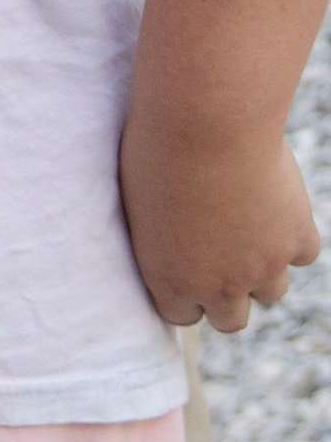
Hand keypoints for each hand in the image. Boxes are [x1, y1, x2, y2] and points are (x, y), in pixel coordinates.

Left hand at [119, 105, 321, 330]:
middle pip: (230, 320)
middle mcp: (219, 286)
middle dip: (225, 294)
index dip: (185, 292)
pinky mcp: (297, 238)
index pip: (181, 315)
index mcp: (169, 279)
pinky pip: (303, 253)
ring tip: (246, 225)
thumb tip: (169, 238)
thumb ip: (159, 234)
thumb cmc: (156, 147)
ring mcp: (263, 266)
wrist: (206, 122)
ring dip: (262, 266)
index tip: (185, 266)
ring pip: (272, 291)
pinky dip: (293, 233)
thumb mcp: (138, 198)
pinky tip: (275, 203)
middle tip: (220, 255)